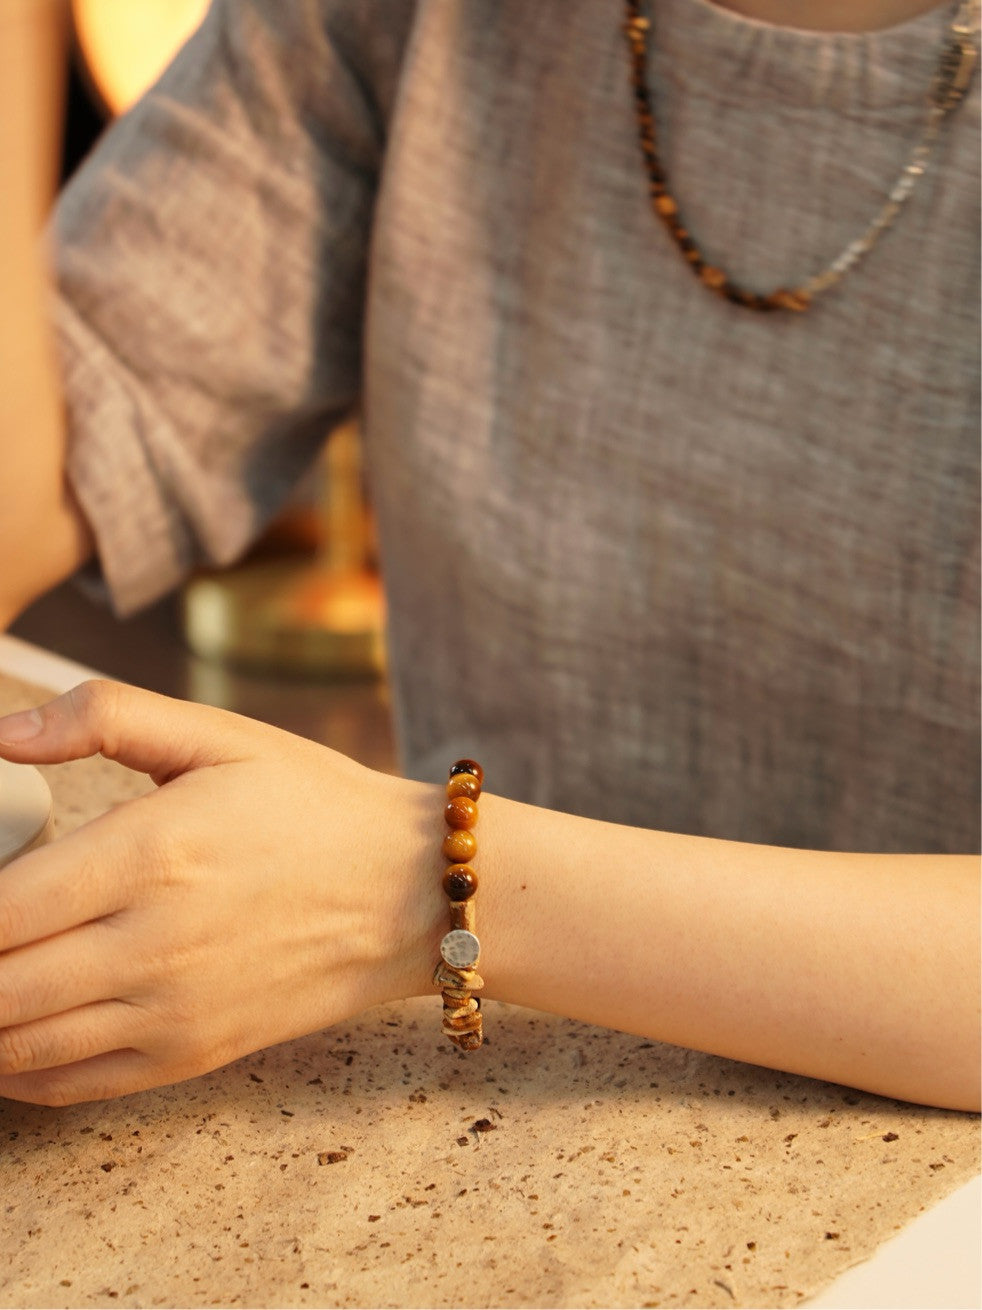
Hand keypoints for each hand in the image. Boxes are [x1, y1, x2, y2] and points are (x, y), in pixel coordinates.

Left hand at [0, 680, 441, 1104]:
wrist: (412, 892)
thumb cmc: (314, 806)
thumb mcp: (221, 737)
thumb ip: (108, 717)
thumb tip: (3, 733)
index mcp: (150, 855)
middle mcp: (151, 945)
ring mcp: (170, 1012)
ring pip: (15, 1043)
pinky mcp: (190, 1054)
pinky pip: (68, 1083)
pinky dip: (14, 1067)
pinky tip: (9, 1032)